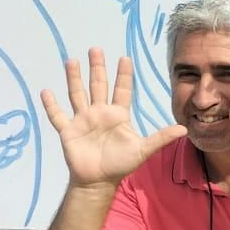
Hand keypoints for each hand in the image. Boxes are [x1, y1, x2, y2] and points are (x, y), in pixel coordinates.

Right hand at [40, 49, 186, 187]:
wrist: (98, 180)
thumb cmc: (121, 164)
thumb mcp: (143, 149)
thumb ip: (161, 138)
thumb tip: (184, 129)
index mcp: (118, 115)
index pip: (122, 90)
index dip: (123, 75)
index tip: (125, 57)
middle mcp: (99, 112)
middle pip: (98, 85)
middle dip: (97, 68)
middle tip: (95, 48)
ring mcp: (82, 120)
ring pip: (77, 94)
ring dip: (74, 78)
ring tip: (71, 61)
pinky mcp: (68, 131)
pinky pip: (57, 116)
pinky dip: (51, 105)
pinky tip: (46, 91)